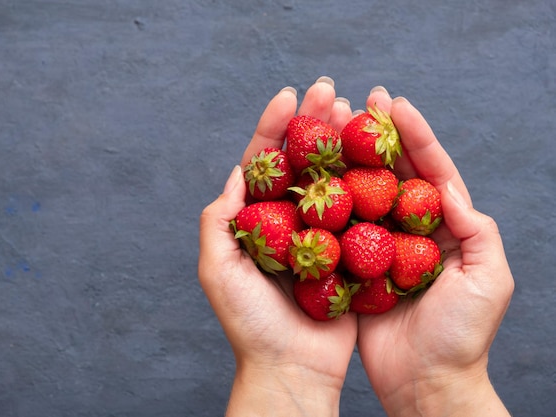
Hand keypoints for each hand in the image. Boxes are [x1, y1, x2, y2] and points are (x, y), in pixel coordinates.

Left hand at [198, 77, 356, 416]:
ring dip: (344, 143)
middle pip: (302, 162)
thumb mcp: (218, 271)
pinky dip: (369, 182)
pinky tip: (381, 155)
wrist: (293, 369)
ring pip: (334, 179)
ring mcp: (321, 235)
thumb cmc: (249, 324)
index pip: (264, 163)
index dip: (274, 127)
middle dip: (313, 123)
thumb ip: (220, 221)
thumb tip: (236, 172)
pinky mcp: (350, 252)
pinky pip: (361, 211)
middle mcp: (288, 222)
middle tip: (329, 89)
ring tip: (357, 109)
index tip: (289, 96)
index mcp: (255, 221)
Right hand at [355, 87, 513, 415]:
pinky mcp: (353, 266)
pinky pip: (338, 228)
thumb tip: (449, 187)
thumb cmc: (462, 336)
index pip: (431, 171)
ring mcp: (379, 246)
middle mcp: (410, 230)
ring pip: (362, 193)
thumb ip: (477, 231)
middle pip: (393, 173)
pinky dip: (326, 201)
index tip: (395, 104)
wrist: (424, 382)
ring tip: (331, 127)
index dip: (415, 135)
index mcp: (446, 227)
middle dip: (377, 136)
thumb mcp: (488, 279)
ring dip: (348, 159)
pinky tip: (310, 177)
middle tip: (358, 102)